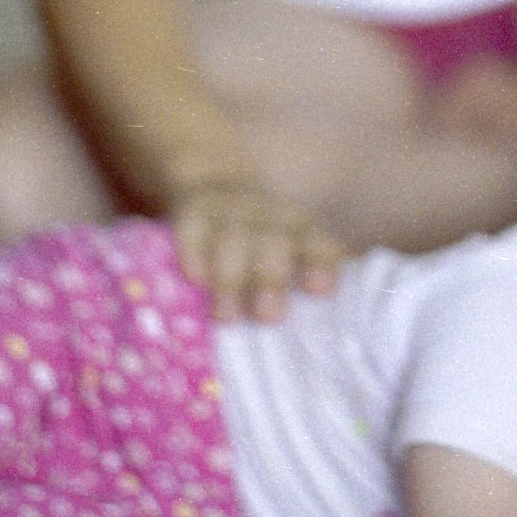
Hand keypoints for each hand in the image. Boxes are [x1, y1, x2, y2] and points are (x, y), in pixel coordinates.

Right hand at [169, 176, 342, 322]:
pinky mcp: (193, 212)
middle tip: (269, 316)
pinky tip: (195, 277)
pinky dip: (194, 253)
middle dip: (272, 278)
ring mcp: (230, 213)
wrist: (215, 184)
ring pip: (233, 240)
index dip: (320, 263)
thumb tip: (323, 332)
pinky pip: (193, 229)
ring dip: (230, 277)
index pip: (317, 242)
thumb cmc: (260, 241)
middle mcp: (268, 217)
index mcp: (299, 228)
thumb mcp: (289, 251)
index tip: (319, 289)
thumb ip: (304, 282)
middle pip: (273, 243)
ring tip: (226, 315)